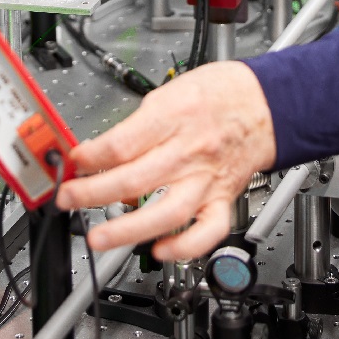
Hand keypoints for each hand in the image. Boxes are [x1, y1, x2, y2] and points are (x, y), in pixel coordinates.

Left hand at [55, 61, 275, 259]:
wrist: (270, 102)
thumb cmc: (224, 91)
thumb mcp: (175, 88)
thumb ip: (141, 120)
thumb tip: (106, 146)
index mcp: (176, 115)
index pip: (121, 143)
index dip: (89, 156)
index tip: (74, 161)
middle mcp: (190, 150)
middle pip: (133, 179)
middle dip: (91, 194)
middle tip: (68, 199)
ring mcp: (206, 178)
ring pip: (165, 213)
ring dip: (126, 230)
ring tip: (98, 238)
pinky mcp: (222, 198)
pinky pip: (206, 231)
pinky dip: (184, 246)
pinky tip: (160, 250)